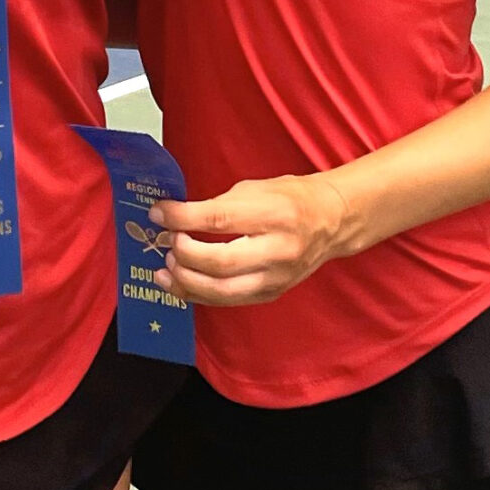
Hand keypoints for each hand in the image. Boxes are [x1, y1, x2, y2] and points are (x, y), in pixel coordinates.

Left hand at [152, 174, 352, 306]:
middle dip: (184, 254)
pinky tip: (180, 283)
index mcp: (273, 214)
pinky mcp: (271, 293)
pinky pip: (227, 300)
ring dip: (186, 281)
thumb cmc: (290, 200)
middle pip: (219, 262)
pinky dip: (198, 294)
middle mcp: (278, 249)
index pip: (218, 219)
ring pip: (221, 290)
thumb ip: (217, 205)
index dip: (181, 218)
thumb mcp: (254, 189)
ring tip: (166, 267)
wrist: (330, 222)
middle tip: (167, 241)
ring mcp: (276, 277)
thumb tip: (174, 217)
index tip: (159, 212)